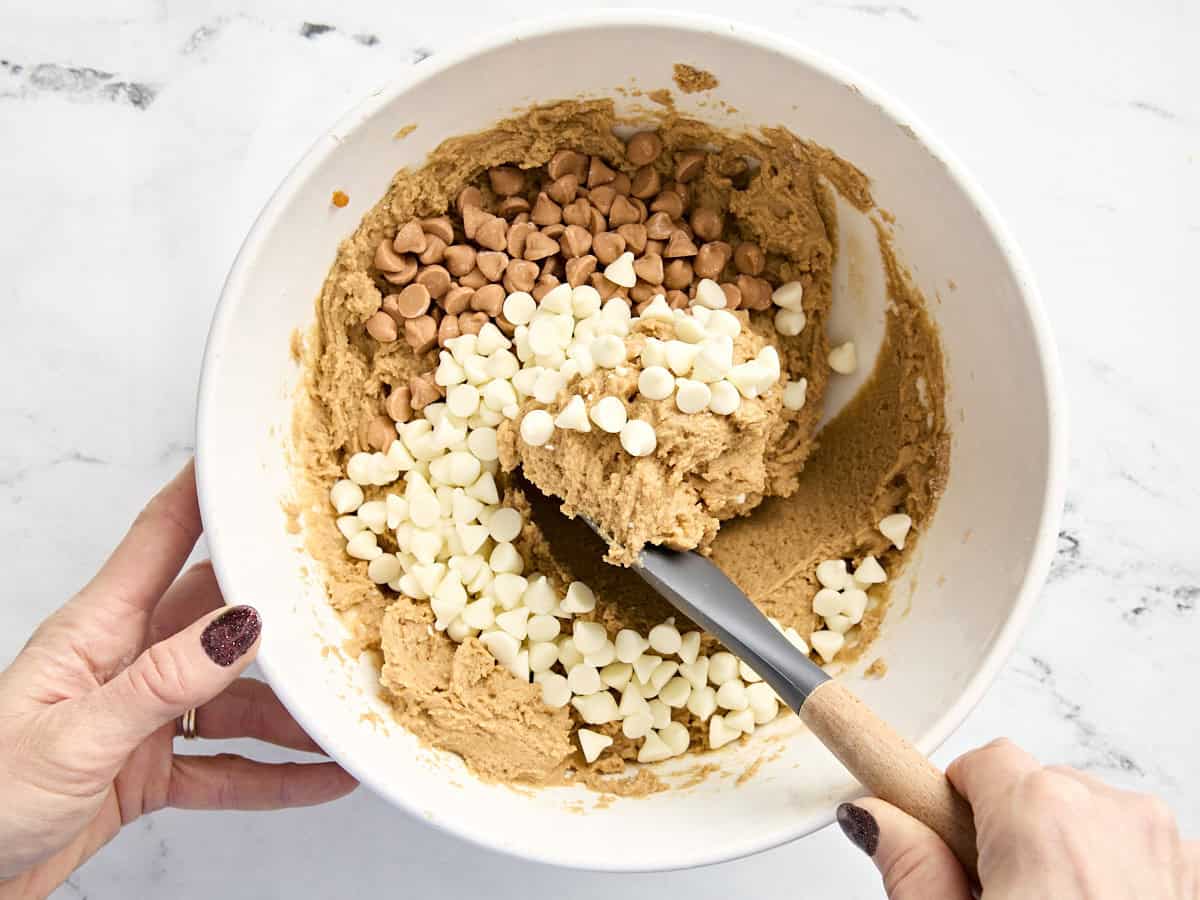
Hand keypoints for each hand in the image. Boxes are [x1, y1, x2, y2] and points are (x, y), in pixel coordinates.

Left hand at [0, 462, 356, 897]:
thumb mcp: (74, 736)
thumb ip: (161, 683)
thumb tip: (239, 627)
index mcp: (96, 630)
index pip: (160, 538)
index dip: (206, 492)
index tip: (254, 460)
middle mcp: (126, 662)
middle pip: (220, 617)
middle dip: (282, 610)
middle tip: (341, 597)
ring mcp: (141, 717)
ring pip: (237, 699)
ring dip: (292, 711)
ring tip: (346, 713)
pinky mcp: (150, 770)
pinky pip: (229, 766)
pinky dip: (277, 773)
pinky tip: (321, 775)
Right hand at [837, 737, 1198, 898]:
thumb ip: (910, 867)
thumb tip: (876, 819)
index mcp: (1043, 817)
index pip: (983, 761)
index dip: (953, 802)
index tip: (940, 838)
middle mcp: (1115, 818)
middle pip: (1039, 790)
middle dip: (1009, 835)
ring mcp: (1170, 850)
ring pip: (1092, 822)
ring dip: (1065, 858)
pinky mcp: (1195, 881)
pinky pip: (1140, 855)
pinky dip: (1115, 880)